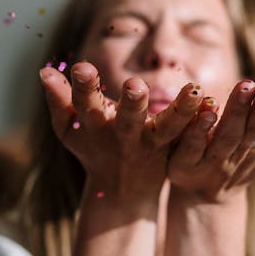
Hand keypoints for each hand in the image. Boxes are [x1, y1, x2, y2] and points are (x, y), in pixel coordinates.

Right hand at [39, 62, 205, 201]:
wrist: (122, 188)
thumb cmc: (92, 146)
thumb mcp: (69, 128)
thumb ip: (59, 100)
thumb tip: (44, 70)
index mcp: (92, 127)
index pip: (84, 105)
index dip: (82, 89)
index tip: (81, 67)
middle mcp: (121, 136)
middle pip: (126, 120)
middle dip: (131, 104)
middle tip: (135, 85)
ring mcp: (149, 143)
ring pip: (167, 128)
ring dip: (180, 111)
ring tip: (195, 92)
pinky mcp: (170, 145)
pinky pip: (186, 131)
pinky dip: (199, 117)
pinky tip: (211, 99)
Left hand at [167, 76, 254, 202]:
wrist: (204, 197)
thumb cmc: (247, 161)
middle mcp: (243, 154)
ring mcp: (214, 161)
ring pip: (228, 135)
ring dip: (237, 111)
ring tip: (245, 85)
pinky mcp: (185, 165)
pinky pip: (193, 145)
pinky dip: (200, 129)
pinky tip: (205, 107)